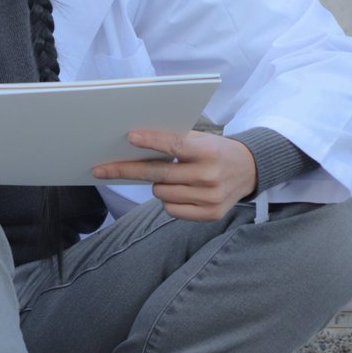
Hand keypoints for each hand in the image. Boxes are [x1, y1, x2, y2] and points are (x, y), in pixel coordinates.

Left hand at [92, 130, 256, 221]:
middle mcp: (210, 176)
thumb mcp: (200, 139)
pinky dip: (169, 200)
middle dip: (127, 170)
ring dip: (157, 184)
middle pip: (159, 174)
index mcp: (208, 151)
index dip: (151, 141)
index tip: (130, 137)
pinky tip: (180, 191)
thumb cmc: (215, 151)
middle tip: (101, 169)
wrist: (249, 169)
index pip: (175, 145)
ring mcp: (211, 198)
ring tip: (171, 177)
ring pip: (161, 193)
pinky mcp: (210, 215)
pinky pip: (171, 210)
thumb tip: (133, 144)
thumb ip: (174, 142)